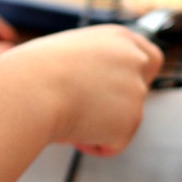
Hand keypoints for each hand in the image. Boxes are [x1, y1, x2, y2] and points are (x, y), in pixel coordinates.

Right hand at [8, 24, 162, 156]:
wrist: (30, 90)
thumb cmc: (33, 71)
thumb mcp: (69, 54)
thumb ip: (93, 65)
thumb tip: (92, 88)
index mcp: (119, 37)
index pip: (150, 57)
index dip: (137, 76)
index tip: (119, 88)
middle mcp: (134, 59)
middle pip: (142, 90)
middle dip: (122, 105)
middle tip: (91, 112)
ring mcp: (136, 90)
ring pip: (123, 121)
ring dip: (98, 125)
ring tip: (66, 114)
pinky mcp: (132, 120)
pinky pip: (113, 143)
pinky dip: (93, 144)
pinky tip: (71, 131)